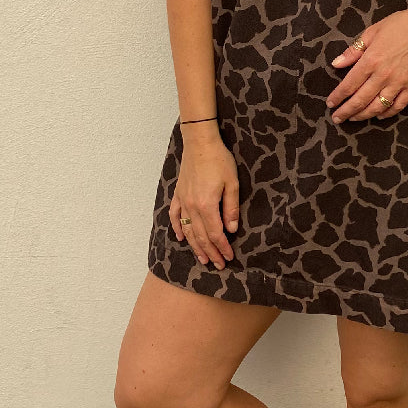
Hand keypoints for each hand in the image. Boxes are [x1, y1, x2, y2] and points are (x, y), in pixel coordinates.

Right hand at [169, 136, 238, 268]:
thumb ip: (231, 208)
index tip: (229, 257)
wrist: (200, 143)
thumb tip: (231, 229)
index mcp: (207, 205)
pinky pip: (175, 216)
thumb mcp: (232, 184)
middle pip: (201, 236)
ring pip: (188, 230)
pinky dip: (177, 228)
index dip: (222, 247)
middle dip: (210, 252)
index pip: (215, 234)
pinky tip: (180, 238)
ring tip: (202, 259)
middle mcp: (192, 207)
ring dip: (195, 246)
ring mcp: (183, 201)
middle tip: (218, 265)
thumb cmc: (219, 161)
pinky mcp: (178, 194)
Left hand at [326, 2, 407, 122]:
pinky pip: (398, 106)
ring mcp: (399, 82)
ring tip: (354, 119)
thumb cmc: (400, 25)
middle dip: (346, 111)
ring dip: (363, 115)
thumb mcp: (372, 32)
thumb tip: (336, 64)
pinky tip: (378, 115)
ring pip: (378, 107)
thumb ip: (353, 51)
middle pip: (360, 100)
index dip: (338, 97)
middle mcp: (383, 75)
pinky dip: (387, 113)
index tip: (330, 104)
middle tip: (337, 118)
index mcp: (371, 60)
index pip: (349, 85)